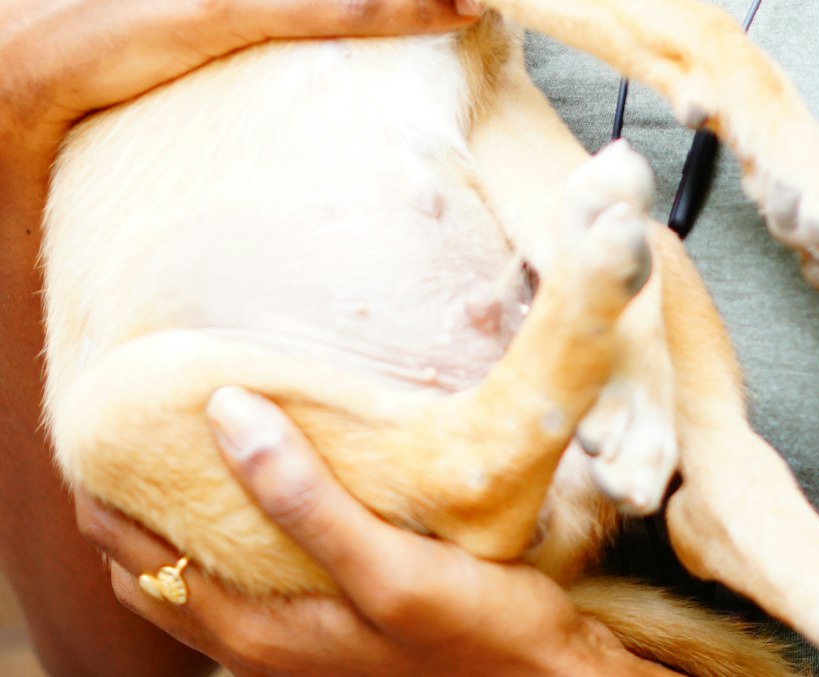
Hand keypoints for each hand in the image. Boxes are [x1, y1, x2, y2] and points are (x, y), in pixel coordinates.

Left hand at [77, 388, 637, 676]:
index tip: (104, 427)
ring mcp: (292, 640)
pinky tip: (267, 484)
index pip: (138, 559)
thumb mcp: (389, 566)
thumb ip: (303, 498)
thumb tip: (225, 413)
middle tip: (134, 426)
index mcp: (256, 631)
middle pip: (155, 572)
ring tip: (186, 445)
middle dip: (132, 506)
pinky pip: (249, 577)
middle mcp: (260, 643)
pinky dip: (230, 532)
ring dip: (180, 519)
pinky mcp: (330, 625)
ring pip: (200, 577)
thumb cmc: (475, 632)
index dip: (110, 497)